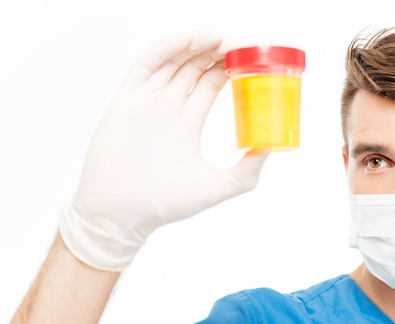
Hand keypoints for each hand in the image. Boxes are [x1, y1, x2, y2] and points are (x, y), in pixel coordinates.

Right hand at [59, 32, 268, 270]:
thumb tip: (271, 148)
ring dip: (197, 45)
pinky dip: (168, 49)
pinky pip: (147, 65)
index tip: (251, 57)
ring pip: (174, 60)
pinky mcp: (128, 100)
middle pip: (195, 66)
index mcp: (188, 122)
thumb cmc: (165, 204)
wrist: (123, 215)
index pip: (212, 82)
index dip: (230, 66)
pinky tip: (191, 41)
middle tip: (240, 43)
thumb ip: (246, 170)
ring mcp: (147, 101)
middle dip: (217, 51)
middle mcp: (168, 107)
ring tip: (221, 38)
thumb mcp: (218, 186)